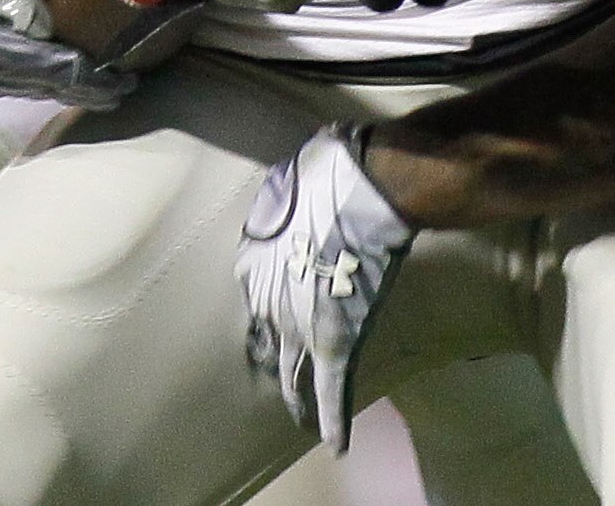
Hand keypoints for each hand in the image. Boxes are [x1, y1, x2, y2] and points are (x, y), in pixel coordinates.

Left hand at [236, 125, 415, 452]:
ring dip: (296, 397)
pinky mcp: (335, 342)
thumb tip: (297, 182)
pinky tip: (335, 445)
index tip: (274, 311)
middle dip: (274, 355)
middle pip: (267, 338)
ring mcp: (300, 325)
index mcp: (252, 260)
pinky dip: (333, 420)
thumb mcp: (294, 173)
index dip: (267, 304)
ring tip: (298, 418)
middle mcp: (267, 299)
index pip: (254, 294)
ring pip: (293, 373)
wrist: (362, 188)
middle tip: (280, 372)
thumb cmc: (329, 170)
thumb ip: (290, 190)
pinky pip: (332, 390)